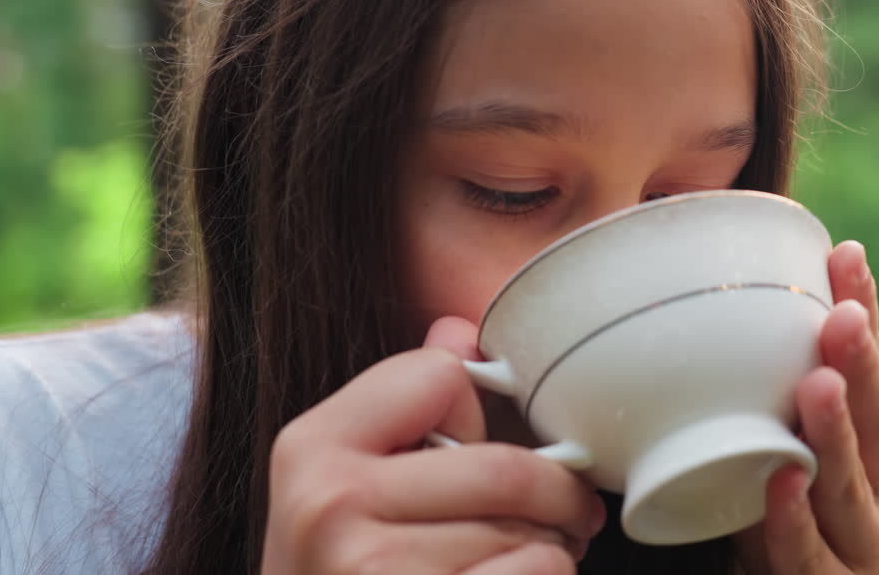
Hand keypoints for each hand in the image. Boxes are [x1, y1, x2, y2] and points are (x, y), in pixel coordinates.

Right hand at [260, 319, 605, 574]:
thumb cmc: (341, 574)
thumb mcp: (343, 487)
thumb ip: (401, 405)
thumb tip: (461, 328)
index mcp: (311, 447)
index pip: (443, 373)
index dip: (472, 414)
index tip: (473, 451)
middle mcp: (329, 505)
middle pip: (507, 467)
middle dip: (556, 495)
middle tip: (567, 514)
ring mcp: (371, 569)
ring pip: (532, 535)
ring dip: (553, 552)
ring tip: (522, 565)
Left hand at [734, 241, 878, 573]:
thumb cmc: (797, 542)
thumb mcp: (782, 474)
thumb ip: (756, 420)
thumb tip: (693, 329)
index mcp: (866, 459)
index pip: (868, 378)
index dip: (863, 318)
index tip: (846, 254)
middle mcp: (871, 497)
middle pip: (872, 426)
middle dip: (859, 365)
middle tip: (841, 311)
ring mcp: (856, 547)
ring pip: (847, 488)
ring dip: (832, 435)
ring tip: (818, 383)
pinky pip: (807, 556)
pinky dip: (793, 521)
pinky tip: (782, 483)